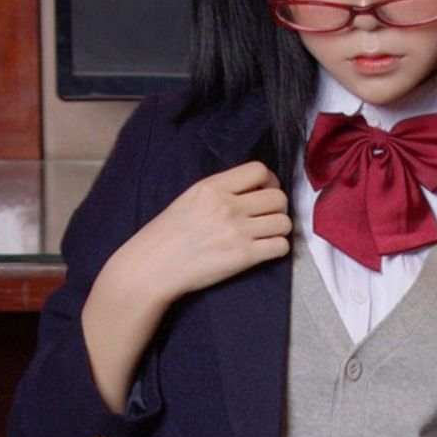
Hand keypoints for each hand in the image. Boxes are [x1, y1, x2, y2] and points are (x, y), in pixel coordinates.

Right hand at [81, 163, 290, 415]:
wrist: (152, 267)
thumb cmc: (166, 234)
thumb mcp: (189, 198)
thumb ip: (219, 191)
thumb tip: (250, 191)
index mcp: (213, 187)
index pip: (259, 170)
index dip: (269, 181)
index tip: (263, 192)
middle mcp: (228, 205)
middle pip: (277, 196)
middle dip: (277, 206)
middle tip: (266, 217)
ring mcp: (238, 232)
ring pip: (284, 222)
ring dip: (279, 228)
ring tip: (266, 235)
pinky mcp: (244, 257)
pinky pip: (281, 246)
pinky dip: (278, 248)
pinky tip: (264, 251)